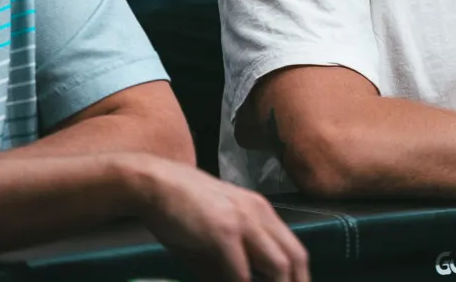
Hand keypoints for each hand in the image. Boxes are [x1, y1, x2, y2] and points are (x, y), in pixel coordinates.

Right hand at [122, 155, 308, 281]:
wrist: (156, 183)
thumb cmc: (182, 209)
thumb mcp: (216, 232)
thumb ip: (231, 260)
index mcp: (262, 213)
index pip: (295, 249)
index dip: (299, 276)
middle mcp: (261, 214)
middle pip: (295, 258)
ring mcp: (245, 222)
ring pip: (278, 265)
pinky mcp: (224, 233)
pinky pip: (242, 272)